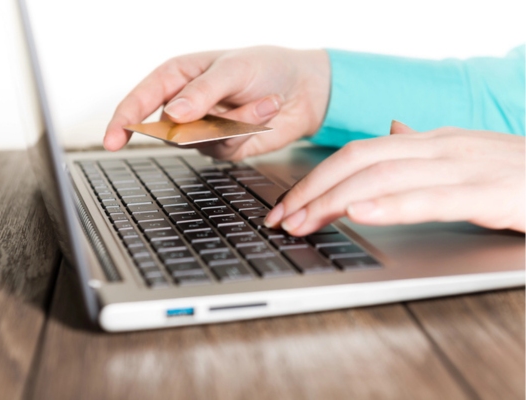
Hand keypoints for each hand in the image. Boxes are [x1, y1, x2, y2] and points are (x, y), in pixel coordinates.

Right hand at [105, 46, 330, 160]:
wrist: (303, 89)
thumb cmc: (266, 67)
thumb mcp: (234, 69)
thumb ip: (203, 92)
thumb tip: (173, 114)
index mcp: (178, 76)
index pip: (141, 100)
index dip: (124, 120)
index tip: (113, 140)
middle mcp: (185, 104)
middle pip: (171, 129)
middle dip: (203, 122)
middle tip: (235, 105)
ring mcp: (203, 128)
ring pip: (200, 141)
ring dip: (236, 124)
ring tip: (264, 102)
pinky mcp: (223, 145)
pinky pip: (224, 149)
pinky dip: (247, 132)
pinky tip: (265, 112)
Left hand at [264, 121, 525, 233]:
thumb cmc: (520, 174)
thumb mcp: (466, 156)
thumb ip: (425, 149)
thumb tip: (392, 130)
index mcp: (432, 141)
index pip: (358, 154)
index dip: (316, 177)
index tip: (287, 204)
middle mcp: (442, 147)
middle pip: (360, 162)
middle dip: (313, 190)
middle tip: (282, 218)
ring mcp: (466, 166)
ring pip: (385, 176)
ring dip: (336, 200)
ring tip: (303, 221)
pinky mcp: (493, 192)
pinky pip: (432, 197)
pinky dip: (392, 205)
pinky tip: (361, 214)